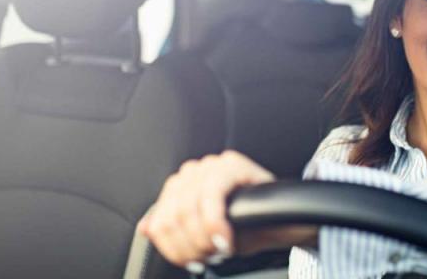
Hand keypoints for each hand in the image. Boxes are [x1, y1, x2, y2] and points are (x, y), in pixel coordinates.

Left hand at [136, 150, 274, 272]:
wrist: (280, 223)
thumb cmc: (243, 227)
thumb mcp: (202, 233)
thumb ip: (173, 228)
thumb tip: (146, 228)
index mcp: (180, 186)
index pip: (160, 219)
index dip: (173, 247)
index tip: (191, 262)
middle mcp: (192, 172)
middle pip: (172, 217)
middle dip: (190, 246)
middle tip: (209, 258)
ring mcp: (211, 165)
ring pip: (188, 209)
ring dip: (203, 239)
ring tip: (220, 250)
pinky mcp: (231, 164)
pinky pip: (212, 197)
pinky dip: (216, 225)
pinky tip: (227, 240)